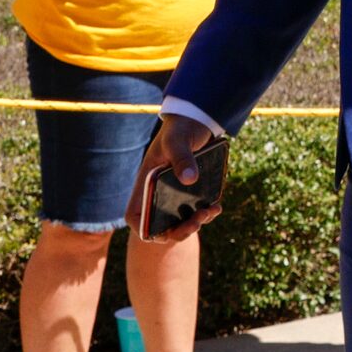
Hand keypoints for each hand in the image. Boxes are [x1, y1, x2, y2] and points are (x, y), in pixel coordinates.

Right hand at [128, 113, 226, 240]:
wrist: (197, 120)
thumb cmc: (180, 129)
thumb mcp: (178, 140)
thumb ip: (182, 157)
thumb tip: (190, 179)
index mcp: (145, 184)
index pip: (135, 215)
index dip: (144, 228)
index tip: (161, 231)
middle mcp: (157, 193)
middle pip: (160, 226)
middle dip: (178, 231)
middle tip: (197, 221)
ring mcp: (174, 194)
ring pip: (180, 222)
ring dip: (194, 224)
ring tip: (210, 211)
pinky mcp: (191, 192)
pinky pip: (195, 212)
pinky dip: (205, 214)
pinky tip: (216, 206)